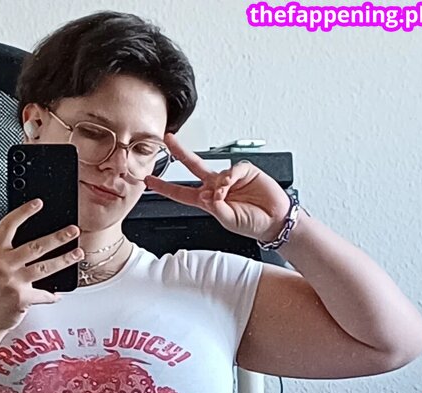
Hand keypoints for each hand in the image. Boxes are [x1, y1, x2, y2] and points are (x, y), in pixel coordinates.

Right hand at [0, 201, 82, 333]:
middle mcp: (2, 266)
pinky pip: (44, 294)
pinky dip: (52, 295)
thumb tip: (38, 242)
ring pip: (45, 267)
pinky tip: (58, 293)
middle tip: (73, 230)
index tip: (38, 203)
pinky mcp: (21, 299)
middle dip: (58, 237)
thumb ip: (8, 253)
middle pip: (35, 246)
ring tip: (78, 253)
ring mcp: (12, 282)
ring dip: (65, 260)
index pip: (8, 226)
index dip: (23, 212)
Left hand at [144, 134, 291, 243]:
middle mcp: (216, 187)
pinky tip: (232, 186)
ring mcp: (230, 178)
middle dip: (180, 152)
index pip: (181, 192)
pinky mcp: (245, 171)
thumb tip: (209, 194)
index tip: (148, 180)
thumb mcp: (228, 221)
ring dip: (219, 184)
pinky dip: (231, 177)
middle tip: (168, 140)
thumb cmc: (252, 223)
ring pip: (216, 170)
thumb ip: (216, 208)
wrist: (273, 221)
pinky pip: (234, 169)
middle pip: (193, 166)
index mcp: (208, 201)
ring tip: (224, 195)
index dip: (164, 187)